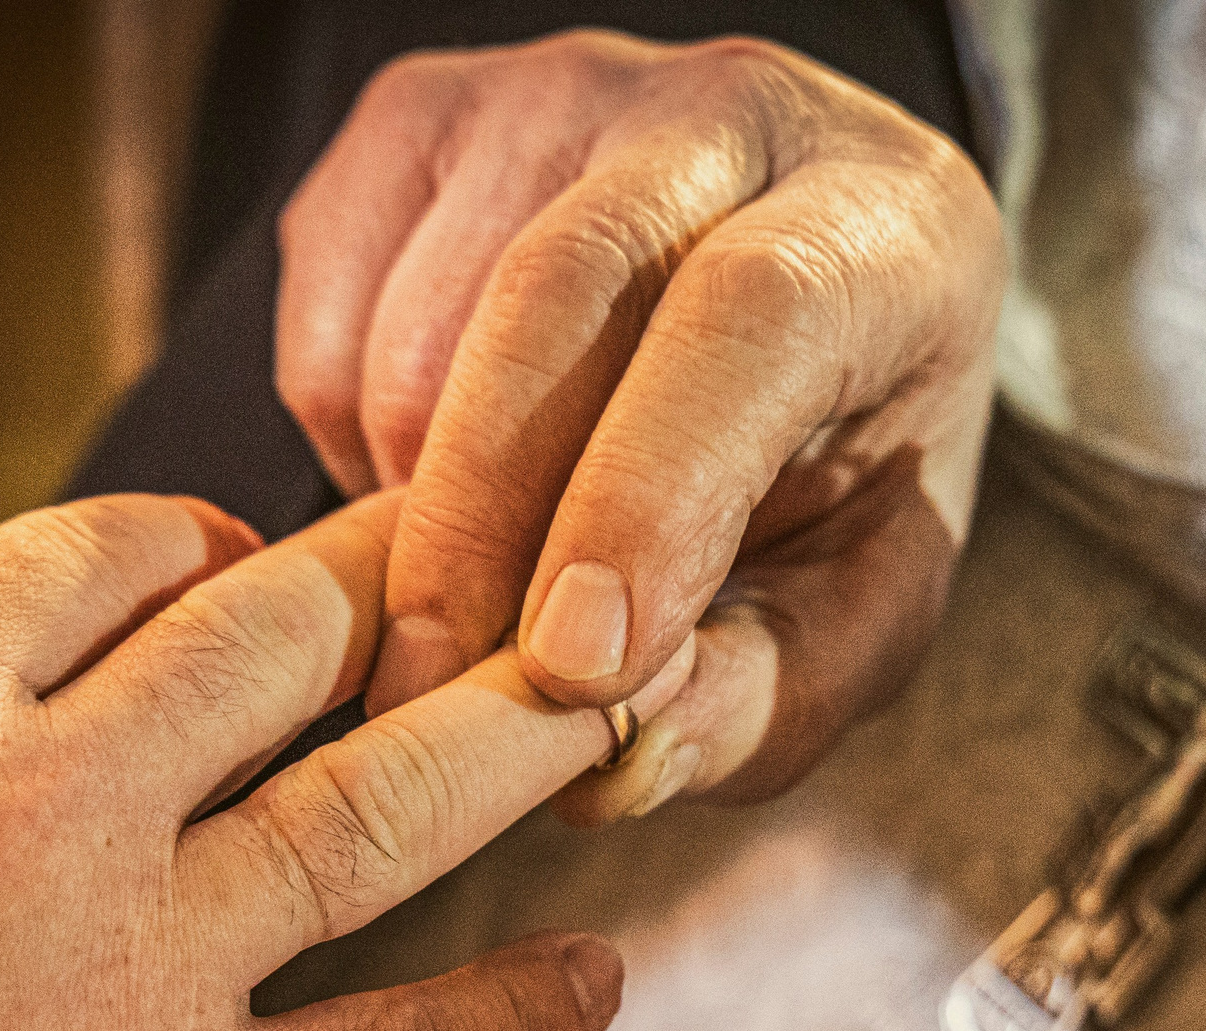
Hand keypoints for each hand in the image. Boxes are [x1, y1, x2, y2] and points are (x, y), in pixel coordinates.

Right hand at [0, 490, 691, 1030]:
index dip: (190, 538)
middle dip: (387, 580)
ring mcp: (140, 968)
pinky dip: (505, 1024)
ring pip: (381, 804)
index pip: (100, 552)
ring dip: (513, 733)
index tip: (234, 552)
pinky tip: (593, 987)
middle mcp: (48, 801)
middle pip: (275, 637)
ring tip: (613, 687)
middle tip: (475, 551)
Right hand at [276, 30, 1001, 818]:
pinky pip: (328, 320)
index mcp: (877, 225)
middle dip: (478, 527)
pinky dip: (351, 453)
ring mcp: (554, 92)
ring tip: (477, 592)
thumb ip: (770, 693)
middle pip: (554, 293)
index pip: (746, 320)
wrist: (786, 284)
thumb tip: (611, 763)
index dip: (647, 497)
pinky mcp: (420, 115)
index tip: (573, 667)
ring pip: (420, 325)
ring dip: (412, 507)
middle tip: (434, 699)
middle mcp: (724, 112)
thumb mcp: (860, 602)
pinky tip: (435, 491)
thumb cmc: (837, 458)